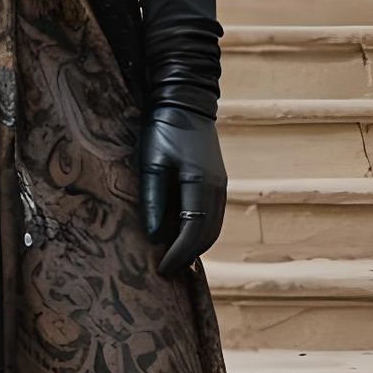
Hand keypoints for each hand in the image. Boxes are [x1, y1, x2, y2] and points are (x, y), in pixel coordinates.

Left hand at [139, 105, 226, 277]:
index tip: (162, 270)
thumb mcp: (151, 162)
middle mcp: (217, 189)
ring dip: (195, 245)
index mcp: (201, 184)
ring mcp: (220, 185)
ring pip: (213, 227)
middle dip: (188, 255)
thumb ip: (153, 199)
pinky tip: (182, 236)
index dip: (178, 254)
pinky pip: (212, 216)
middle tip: (166, 270)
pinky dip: (199, 231)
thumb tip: (155, 236)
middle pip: (207, 235)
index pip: (193, 231)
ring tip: (172, 258)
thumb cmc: (163, 129)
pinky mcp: (217, 181)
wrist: (185, 101)